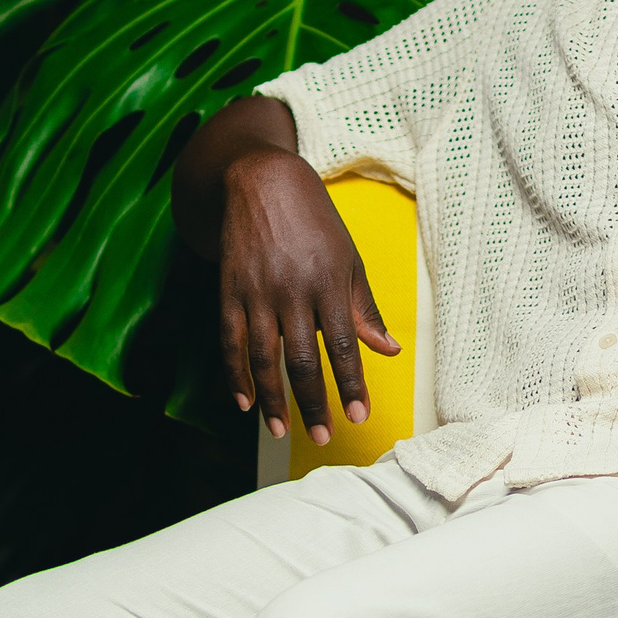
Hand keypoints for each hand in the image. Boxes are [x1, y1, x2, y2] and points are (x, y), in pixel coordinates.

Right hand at [217, 149, 398, 442]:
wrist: (261, 181)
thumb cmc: (315, 220)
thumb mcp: (349, 258)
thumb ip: (364, 308)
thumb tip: (389, 351)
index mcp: (328, 281)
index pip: (342, 345)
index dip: (350, 384)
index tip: (358, 416)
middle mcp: (291, 289)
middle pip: (301, 359)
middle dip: (313, 403)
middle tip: (322, 436)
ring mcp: (256, 291)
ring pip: (262, 357)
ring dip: (271, 399)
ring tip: (279, 431)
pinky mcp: (228, 290)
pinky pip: (229, 341)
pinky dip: (235, 374)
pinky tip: (244, 402)